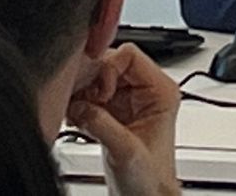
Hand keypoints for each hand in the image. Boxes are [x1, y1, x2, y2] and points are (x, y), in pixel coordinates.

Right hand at [68, 44, 182, 195]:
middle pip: (109, 63)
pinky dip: (77, 105)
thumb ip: (101, 124)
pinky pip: (88, 95)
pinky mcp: (111, 113)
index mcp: (160, 91)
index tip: (99, 96)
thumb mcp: (125, 151)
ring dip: (80, 94)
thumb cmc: (149, 180)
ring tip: (75, 114)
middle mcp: (144, 91)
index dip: (108, 70)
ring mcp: (127, 101)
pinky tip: (75, 120)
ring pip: (96, 78)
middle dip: (89, 81)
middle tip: (79, 104)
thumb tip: (78, 105)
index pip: (129, 55)